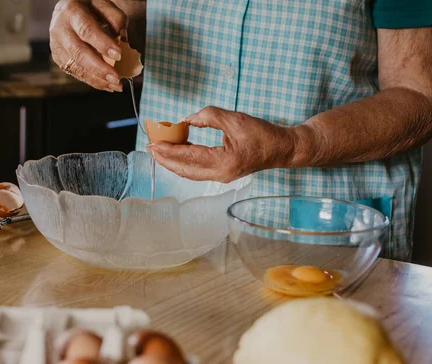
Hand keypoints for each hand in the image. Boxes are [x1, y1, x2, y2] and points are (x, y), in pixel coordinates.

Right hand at [50, 0, 126, 91]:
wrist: (66, 9)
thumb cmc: (88, 5)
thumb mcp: (102, 3)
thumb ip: (115, 18)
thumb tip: (123, 39)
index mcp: (71, 11)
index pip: (87, 30)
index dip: (102, 44)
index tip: (119, 55)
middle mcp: (60, 29)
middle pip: (79, 53)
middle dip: (99, 68)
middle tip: (117, 79)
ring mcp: (57, 45)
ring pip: (76, 67)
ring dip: (97, 79)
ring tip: (115, 85)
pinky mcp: (58, 58)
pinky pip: (75, 72)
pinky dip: (92, 81)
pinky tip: (107, 85)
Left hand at [147, 106, 296, 182]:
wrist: (281, 149)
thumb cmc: (262, 134)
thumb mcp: (235, 119)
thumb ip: (209, 117)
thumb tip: (186, 120)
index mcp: (223, 162)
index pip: (188, 156)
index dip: (168, 150)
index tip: (152, 143)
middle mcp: (219, 174)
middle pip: (184, 170)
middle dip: (165, 159)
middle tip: (149, 147)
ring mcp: (221, 177)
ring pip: (189, 172)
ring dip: (172, 161)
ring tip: (159, 149)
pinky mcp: (222, 174)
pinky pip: (197, 170)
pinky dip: (184, 161)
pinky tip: (177, 151)